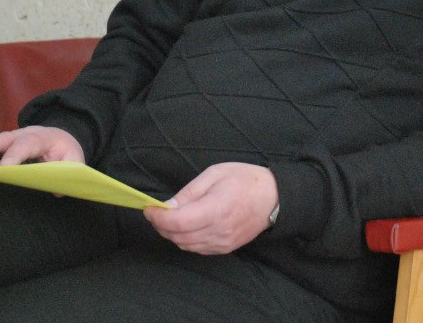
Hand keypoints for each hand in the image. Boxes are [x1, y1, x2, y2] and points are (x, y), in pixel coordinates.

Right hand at [0, 125, 84, 165]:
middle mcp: (21, 135)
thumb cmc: (66, 151)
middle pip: (1, 139)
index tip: (4, 170)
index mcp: (41, 138)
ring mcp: (9, 138)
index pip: (26, 145)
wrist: (61, 136)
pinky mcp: (1, 144)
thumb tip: (56, 190)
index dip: (14, 157)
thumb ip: (68, 171)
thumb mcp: (75, 159)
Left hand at [144, 163, 276, 254]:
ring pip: (185, 245)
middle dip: (161, 225)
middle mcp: (219, 231)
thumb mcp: (215, 174)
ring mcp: (223, 243)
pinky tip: (187, 226)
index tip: (149, 209)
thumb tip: (167, 206)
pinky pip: (197, 249)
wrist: (273, 198)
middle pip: (178, 236)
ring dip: (172, 233)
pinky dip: (185, 239)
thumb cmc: (245, 180)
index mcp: (217, 209)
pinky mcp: (225, 248)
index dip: (158, 218)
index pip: (178, 222)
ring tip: (170, 217)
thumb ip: (189, 192)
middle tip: (156, 211)